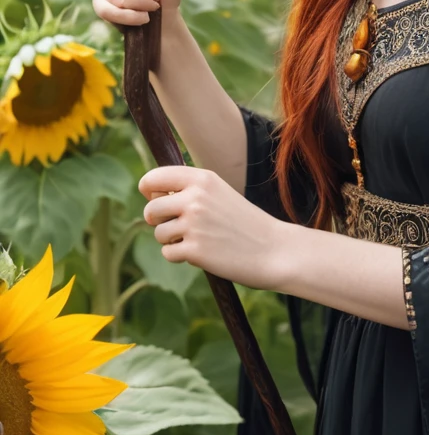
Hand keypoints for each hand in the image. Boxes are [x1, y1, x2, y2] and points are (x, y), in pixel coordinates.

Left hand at [138, 165, 284, 289]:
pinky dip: (179, 255)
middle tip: (176, 225)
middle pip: (150, 210)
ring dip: (171, 239)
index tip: (155, 198)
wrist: (273, 249)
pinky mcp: (194, 250)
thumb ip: (189, 190)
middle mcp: (195, 198)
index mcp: (202, 179)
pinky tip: (201, 252)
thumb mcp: (219, 193)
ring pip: (159, 233)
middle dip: (157, 221)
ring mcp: (194, 224)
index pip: (155, 178)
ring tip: (197, 238)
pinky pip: (168, 253)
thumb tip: (153, 196)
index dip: (149, 189)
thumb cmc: (243, 221)